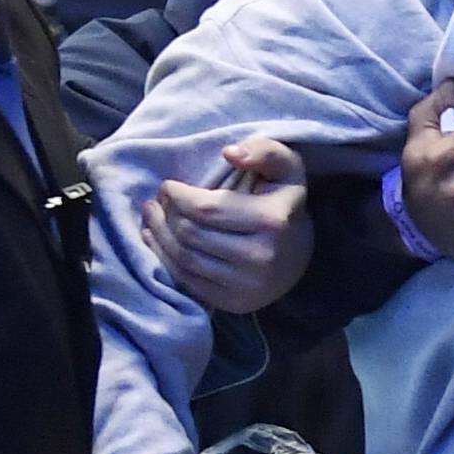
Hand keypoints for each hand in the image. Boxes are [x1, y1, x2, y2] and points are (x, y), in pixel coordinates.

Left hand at [142, 137, 310, 314]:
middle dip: (166, 214)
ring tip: (153, 216)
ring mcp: (248, 286)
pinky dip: (164, 257)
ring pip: (184, 258)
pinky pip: (187, 280)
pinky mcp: (234, 304)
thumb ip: (263, 150)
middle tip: (158, 201)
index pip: (207, 209)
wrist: (299, 256)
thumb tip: (230, 153)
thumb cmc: (283, 203)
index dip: (178, 196)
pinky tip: (157, 239)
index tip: (169, 186)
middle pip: (191, 234)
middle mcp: (262, 258)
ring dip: (159, 234)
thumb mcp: (285, 168)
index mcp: (272, 221)